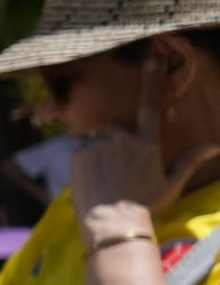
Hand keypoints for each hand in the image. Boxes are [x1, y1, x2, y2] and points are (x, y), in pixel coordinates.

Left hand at [68, 57, 219, 219]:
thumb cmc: (145, 205)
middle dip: (118, 143)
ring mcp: (98, 144)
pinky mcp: (78, 153)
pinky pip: (82, 149)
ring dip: (102, 150)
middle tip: (121, 171)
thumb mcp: (172, 183)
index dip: (152, 81)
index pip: (151, 105)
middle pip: (118, 129)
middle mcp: (122, 138)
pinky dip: (87, 160)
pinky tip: (93, 178)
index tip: (152, 59)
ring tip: (107, 177)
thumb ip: (190, 160)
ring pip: (99, 139)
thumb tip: (215, 144)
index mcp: (147, 143)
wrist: (111, 224)